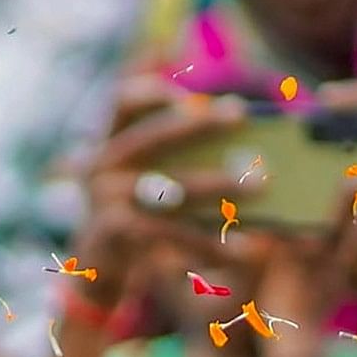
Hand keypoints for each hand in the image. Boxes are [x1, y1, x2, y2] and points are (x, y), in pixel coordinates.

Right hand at [66, 85, 246, 312]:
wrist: (96, 272)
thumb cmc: (136, 216)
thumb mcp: (146, 180)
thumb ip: (177, 157)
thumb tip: (241, 151)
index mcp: (107, 144)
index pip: (120, 104)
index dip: (149, 92)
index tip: (186, 84)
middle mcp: (99, 165)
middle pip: (150, 137)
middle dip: (196, 124)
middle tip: (240, 113)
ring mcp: (103, 200)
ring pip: (170, 189)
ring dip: (218, 185)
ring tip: (261, 185)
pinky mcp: (115, 234)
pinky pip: (171, 234)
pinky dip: (210, 242)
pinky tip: (243, 248)